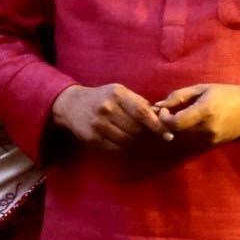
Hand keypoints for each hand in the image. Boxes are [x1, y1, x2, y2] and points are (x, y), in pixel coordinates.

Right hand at [49, 83, 169, 149]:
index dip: (157, 125)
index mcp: (117, 94)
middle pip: (136, 129)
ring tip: (128, 133)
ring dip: (133, 140)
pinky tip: (118, 137)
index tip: (167, 134)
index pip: (142, 112)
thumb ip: (140, 102)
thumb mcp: (119, 92)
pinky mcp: (93, 138)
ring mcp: (99, 125)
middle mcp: (107, 109)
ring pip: (127, 140)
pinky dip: (121, 145)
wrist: (72, 105)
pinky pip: (116, 147)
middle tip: (144, 132)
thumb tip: (162, 116)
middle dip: (144, 133)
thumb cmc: (102, 97)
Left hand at [155, 82, 239, 144]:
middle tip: (169, 113)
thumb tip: (158, 105)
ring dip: (178, 128)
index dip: (164, 118)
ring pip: (184, 137)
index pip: (175, 123)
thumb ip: (179, 96)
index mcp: (204, 111)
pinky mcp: (213, 145)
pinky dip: (189, 132)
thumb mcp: (203, 88)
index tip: (164, 110)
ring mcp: (211, 139)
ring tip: (182, 115)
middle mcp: (207, 128)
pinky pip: (193, 140)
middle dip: (168, 123)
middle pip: (176, 132)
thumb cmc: (227, 94)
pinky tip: (194, 122)